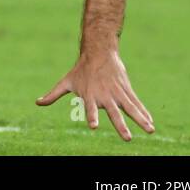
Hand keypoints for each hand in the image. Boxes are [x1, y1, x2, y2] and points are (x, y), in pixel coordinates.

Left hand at [37, 49, 154, 140]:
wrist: (98, 51)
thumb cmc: (80, 70)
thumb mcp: (66, 82)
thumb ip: (53, 95)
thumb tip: (37, 103)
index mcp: (89, 95)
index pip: (89, 108)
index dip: (91, 116)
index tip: (93, 126)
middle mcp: (104, 95)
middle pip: (114, 112)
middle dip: (120, 125)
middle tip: (127, 138)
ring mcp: (117, 92)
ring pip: (131, 108)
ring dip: (140, 119)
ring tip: (150, 130)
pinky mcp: (126, 89)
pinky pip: (136, 102)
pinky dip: (144, 112)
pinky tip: (151, 122)